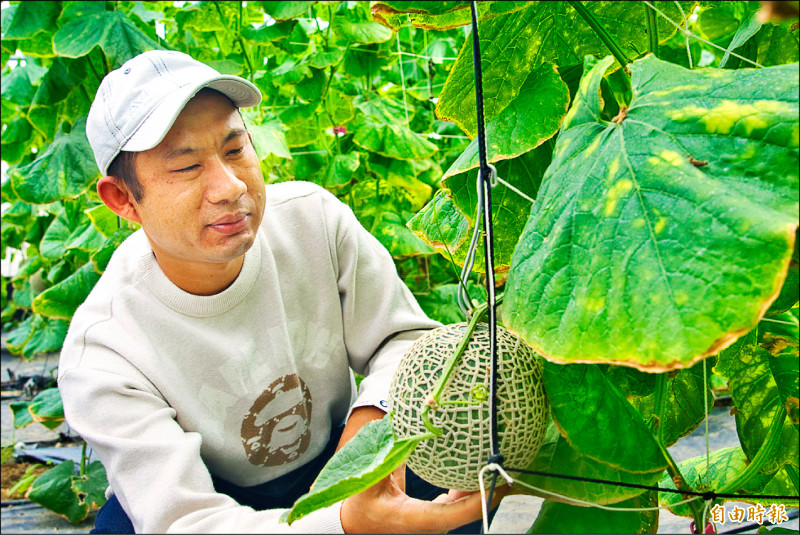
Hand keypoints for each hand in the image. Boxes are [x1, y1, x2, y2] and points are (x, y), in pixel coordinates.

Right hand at [340, 465, 506, 533]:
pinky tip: (471, 468)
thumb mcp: (369, 479)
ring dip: (480, 488)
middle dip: (489, 490)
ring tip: (494, 462)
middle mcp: (430, 525)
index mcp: (416, 518)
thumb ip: (386, 455)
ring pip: (465, 509)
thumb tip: (401, 425)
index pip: (455, 513)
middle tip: (504, 464)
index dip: (478, 500)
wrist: (354, 525)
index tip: (495, 481)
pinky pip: (458, 504)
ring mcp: (434, 522)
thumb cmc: (359, 504)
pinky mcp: (433, 517)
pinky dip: (467, 488)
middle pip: (468, 511)